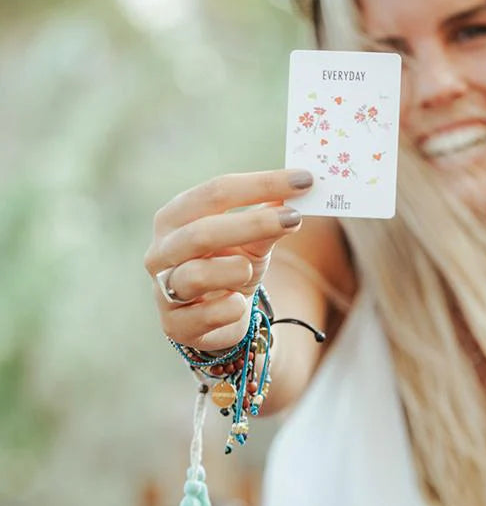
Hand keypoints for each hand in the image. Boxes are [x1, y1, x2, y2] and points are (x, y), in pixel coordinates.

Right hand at [144, 169, 312, 351]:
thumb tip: (298, 191)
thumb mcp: (251, 241)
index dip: (261, 184)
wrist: (215, 319)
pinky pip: (206, 315)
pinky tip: (238, 305)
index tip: (303, 180)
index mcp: (176, 217)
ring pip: (197, 275)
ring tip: (249, 270)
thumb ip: (269, 219)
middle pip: (202, 231)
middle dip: (252, 224)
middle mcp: (162, 251)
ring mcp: (163, 289)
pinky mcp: (175, 325)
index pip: (216, 192)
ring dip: (234, 270)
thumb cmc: (229, 267)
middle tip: (295, 219)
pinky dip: (230, 309)